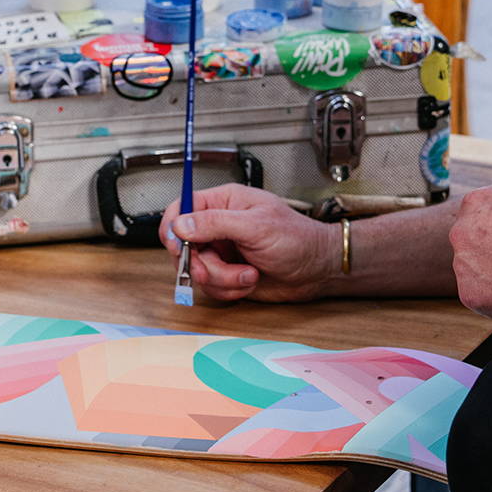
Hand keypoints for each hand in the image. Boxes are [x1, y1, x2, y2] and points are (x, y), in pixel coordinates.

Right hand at [160, 184, 340, 302]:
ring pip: (197, 271)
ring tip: (248, 274)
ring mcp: (222, 251)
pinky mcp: (227, 273)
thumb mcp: (255, 227)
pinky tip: (250, 281)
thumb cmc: (297, 239)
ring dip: (222, 279)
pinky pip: (211, 287)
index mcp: (223, 203)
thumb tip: (181, 224)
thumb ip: (215, 223)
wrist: (317, 269)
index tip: (178, 247)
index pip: (181, 208)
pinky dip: (229, 289)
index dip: (173, 229)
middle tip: (218, 268)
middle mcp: (219, 226)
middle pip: (183, 247)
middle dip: (203, 264)